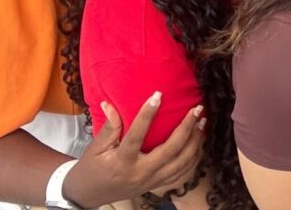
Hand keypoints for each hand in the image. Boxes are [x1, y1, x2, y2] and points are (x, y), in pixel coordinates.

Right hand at [63, 93, 204, 207]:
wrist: (88, 196)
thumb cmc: (91, 168)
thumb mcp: (96, 148)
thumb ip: (108, 127)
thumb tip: (109, 104)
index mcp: (122, 162)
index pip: (137, 136)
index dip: (147, 115)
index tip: (157, 95)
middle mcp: (140, 173)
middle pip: (170, 150)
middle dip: (186, 128)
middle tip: (196, 108)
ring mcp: (151, 181)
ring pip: (181, 163)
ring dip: (195, 142)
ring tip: (202, 122)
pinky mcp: (157, 185)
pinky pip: (182, 172)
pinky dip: (193, 157)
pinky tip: (199, 141)